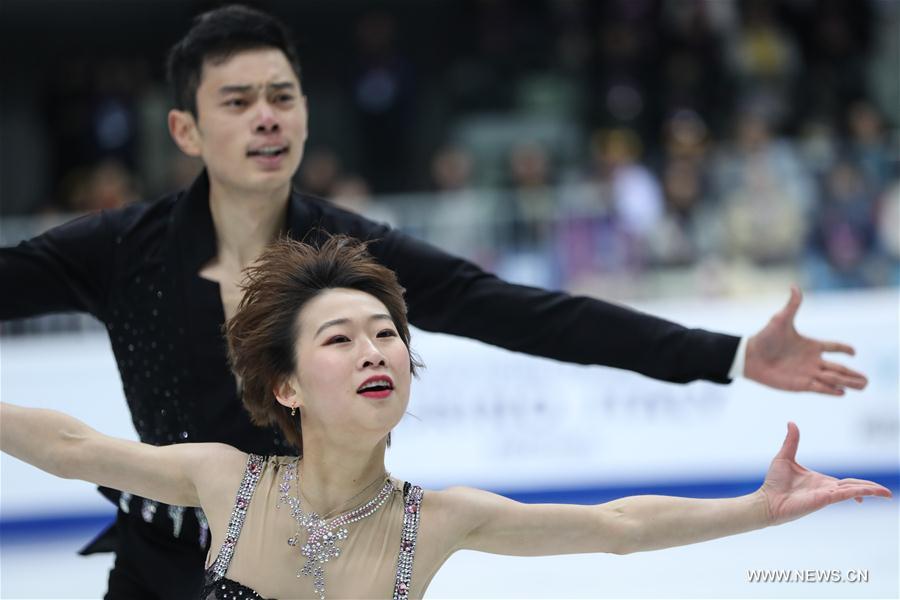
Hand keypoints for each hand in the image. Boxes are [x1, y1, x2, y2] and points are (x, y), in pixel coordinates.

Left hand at [744, 286, 867, 394]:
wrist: (750, 357)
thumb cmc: (765, 338)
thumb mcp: (780, 320)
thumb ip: (792, 305)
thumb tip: (794, 286)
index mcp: (811, 345)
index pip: (833, 347)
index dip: (844, 349)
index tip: (854, 351)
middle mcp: (812, 360)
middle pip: (838, 368)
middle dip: (852, 374)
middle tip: (867, 379)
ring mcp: (807, 373)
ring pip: (833, 379)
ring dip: (847, 383)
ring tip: (863, 386)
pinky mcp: (800, 384)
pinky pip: (819, 389)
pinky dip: (831, 391)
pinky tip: (842, 393)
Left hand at [758, 422, 890, 525]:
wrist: (767, 499)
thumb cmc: (774, 483)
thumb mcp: (785, 457)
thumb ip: (792, 441)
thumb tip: (791, 422)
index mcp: (821, 480)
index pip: (846, 481)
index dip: (859, 484)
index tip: (868, 488)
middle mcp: (827, 488)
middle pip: (855, 486)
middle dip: (871, 488)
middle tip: (887, 493)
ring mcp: (827, 494)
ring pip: (854, 490)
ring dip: (871, 491)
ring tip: (887, 494)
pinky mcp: (824, 499)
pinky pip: (844, 494)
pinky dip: (858, 493)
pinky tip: (869, 493)